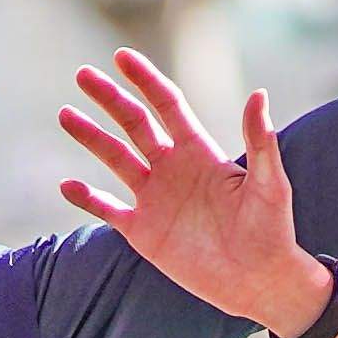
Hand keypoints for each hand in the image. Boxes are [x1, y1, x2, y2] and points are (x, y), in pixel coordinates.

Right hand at [51, 50, 322, 330]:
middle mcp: (172, 169)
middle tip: (82, 75)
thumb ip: (261, 141)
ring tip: (66, 114)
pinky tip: (67, 184)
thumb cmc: (271, 229)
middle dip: (109, 99)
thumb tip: (259, 94)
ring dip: (90, 137)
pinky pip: (107, 209)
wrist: (258, 280)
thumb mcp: (270, 183)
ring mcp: (155, 198)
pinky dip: (86, 197)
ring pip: (115, 159)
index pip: (167, 105)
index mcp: (199, 151)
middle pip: (133, 124)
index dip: (145, 80)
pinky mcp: (143, 231)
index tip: (122, 57)